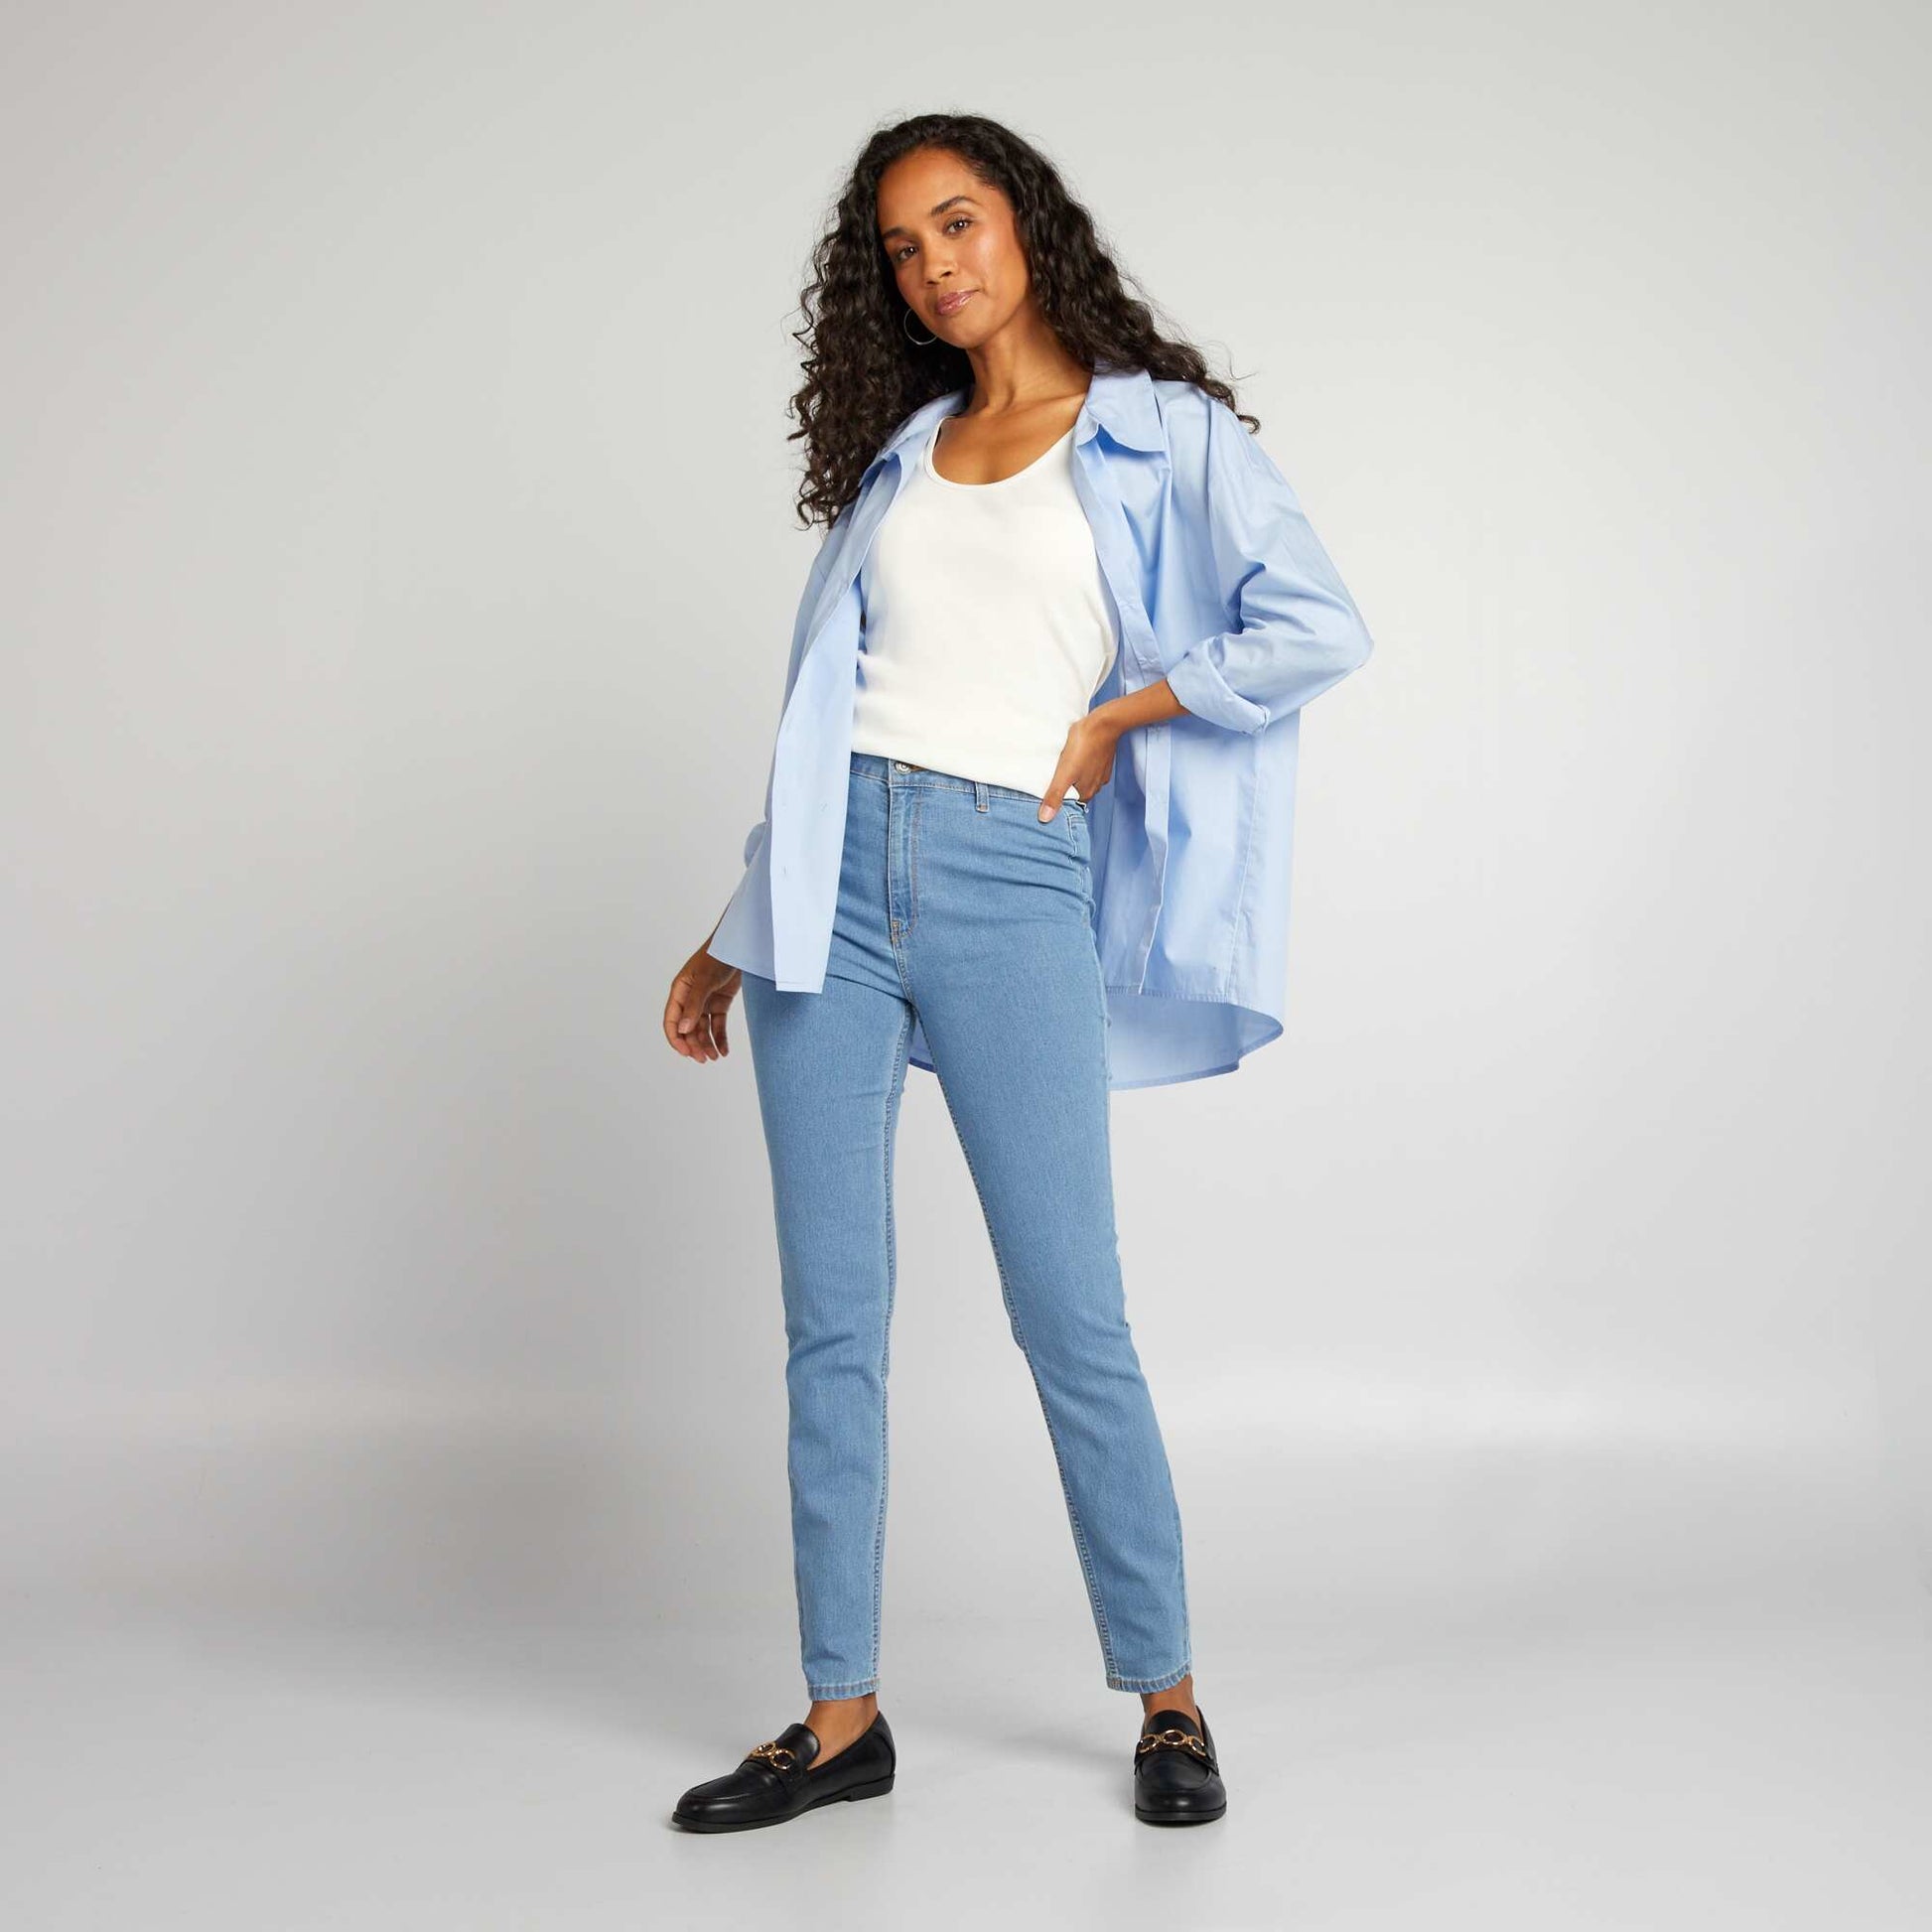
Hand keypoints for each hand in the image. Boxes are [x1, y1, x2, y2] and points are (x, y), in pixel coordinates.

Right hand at [664, 943, 742, 1063]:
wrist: (740, 947)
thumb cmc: (717, 957)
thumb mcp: (704, 981)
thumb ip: (694, 1005)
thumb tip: (683, 1029)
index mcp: (680, 992)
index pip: (672, 1021)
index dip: (676, 1039)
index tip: (686, 1053)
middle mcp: (690, 999)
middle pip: (688, 1029)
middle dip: (694, 1045)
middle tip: (705, 1060)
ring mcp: (705, 1002)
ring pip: (702, 1029)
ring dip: (707, 1044)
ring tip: (716, 1058)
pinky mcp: (720, 1003)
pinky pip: (717, 1025)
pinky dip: (720, 1038)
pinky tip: (724, 1051)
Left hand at [1037, 711, 1121, 821]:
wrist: (1104, 722)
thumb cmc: (1084, 745)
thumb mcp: (1064, 773)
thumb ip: (1055, 796)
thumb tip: (1045, 819)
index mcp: (1087, 792)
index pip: (1069, 804)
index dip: (1057, 801)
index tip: (1046, 795)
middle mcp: (1096, 785)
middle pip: (1075, 792)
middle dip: (1064, 788)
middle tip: (1050, 779)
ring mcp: (1100, 772)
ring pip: (1081, 779)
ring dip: (1072, 776)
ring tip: (1060, 767)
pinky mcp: (1101, 759)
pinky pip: (1087, 767)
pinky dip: (1079, 765)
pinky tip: (1073, 757)